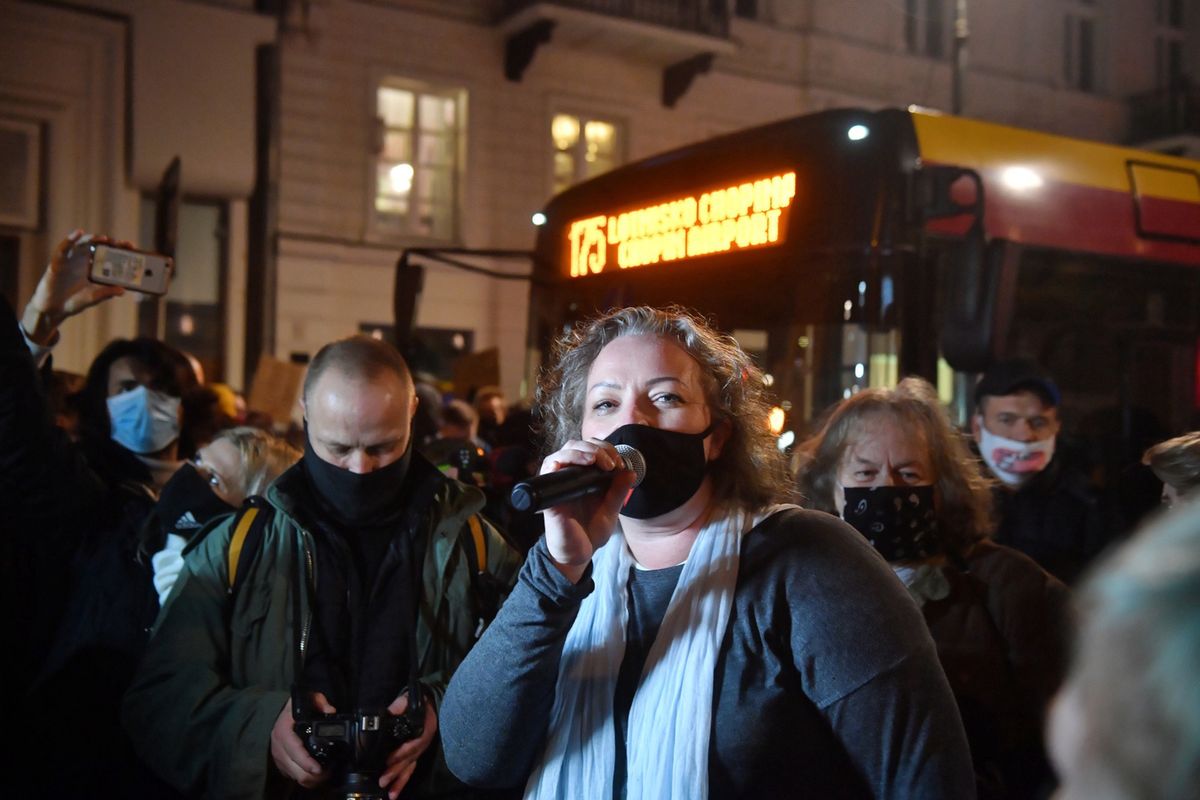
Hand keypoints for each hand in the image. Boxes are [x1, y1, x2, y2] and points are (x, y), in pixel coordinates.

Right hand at [21, 230, 126, 344]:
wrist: (55, 308)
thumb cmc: (75, 301)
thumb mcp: (93, 297)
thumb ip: (106, 293)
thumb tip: (122, 290)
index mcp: (96, 268)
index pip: (110, 254)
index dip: (120, 249)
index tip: (132, 247)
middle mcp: (85, 260)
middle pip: (99, 246)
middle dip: (111, 243)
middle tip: (122, 243)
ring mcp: (72, 259)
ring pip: (84, 243)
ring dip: (94, 239)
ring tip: (105, 238)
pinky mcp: (59, 261)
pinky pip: (64, 247)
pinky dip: (71, 239)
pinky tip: (79, 233)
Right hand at [270, 693, 334, 788]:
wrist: (282, 713)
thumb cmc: (297, 706)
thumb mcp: (309, 698)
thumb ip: (320, 702)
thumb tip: (330, 711)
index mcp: (283, 731)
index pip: (294, 751)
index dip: (306, 762)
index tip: (318, 769)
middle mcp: (278, 745)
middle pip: (294, 769)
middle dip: (312, 776)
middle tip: (327, 774)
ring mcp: (278, 755)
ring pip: (294, 776)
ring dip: (309, 779)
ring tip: (324, 776)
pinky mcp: (280, 762)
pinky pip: (291, 775)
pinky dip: (304, 777)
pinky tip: (315, 774)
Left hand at [379, 691, 437, 798]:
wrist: (432, 703)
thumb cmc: (420, 703)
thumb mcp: (410, 700)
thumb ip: (400, 705)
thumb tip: (388, 712)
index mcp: (424, 731)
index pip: (412, 745)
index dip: (400, 754)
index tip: (388, 760)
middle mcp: (423, 744)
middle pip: (409, 761)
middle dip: (396, 772)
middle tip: (383, 780)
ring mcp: (420, 751)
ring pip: (410, 768)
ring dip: (400, 782)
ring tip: (390, 794)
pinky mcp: (416, 755)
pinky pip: (410, 769)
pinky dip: (403, 781)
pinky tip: (394, 791)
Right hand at [539, 439, 637, 582]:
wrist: (578, 554)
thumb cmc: (591, 532)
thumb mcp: (611, 510)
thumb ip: (618, 491)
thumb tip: (631, 470)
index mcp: (585, 477)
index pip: (591, 449)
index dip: (606, 449)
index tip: (619, 463)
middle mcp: (570, 475)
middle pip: (577, 445)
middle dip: (597, 448)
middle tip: (611, 463)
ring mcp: (558, 482)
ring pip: (564, 451)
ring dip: (582, 450)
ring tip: (598, 461)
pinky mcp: (550, 492)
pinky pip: (550, 466)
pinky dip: (564, 459)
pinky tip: (581, 464)